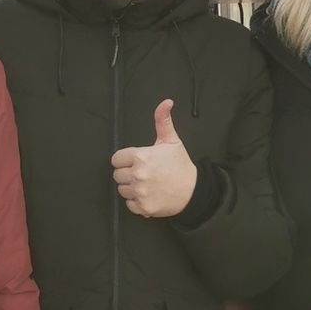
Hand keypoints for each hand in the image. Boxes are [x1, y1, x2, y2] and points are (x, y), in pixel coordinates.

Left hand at [111, 98, 197, 219]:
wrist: (194, 191)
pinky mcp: (143, 207)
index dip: (125, 160)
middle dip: (127, 174)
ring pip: (122, 190)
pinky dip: (137, 202)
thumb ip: (163, 120)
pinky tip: (148, 195)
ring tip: (146, 184)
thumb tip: (166, 102)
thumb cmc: (180, 165)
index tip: (136, 162)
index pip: (116, 159)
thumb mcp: (171, 140)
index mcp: (141, 157)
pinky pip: (129, 204)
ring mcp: (140, 192)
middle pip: (117, 175)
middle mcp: (138, 175)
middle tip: (143, 173)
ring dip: (131, 188)